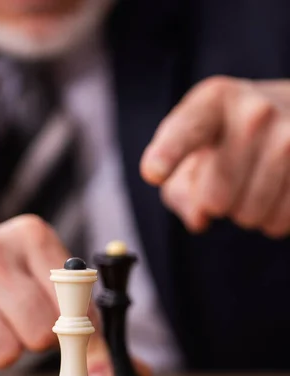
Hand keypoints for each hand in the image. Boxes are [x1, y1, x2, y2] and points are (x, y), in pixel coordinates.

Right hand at [0, 217, 117, 375]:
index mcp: (31, 236)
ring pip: (4, 354)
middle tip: (23, 327)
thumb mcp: (45, 285)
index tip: (96, 370)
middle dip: (38, 342)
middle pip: (41, 332)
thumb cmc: (0, 284)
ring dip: (5, 354)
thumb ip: (87, 327)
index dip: (88, 340)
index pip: (76, 299)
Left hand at [140, 77, 289, 236]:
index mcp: (214, 101)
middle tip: (226, 181)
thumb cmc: (227, 141)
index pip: (190, 130)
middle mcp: (256, 112)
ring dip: (246, 212)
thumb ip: (179, 189)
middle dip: (215, 204)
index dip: (169, 153)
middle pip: (217, 199)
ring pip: (250, 215)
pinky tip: (276, 190)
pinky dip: (271, 218)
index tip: (153, 173)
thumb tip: (200, 217)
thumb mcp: (192, 152)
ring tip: (254, 180)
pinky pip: (279, 220)